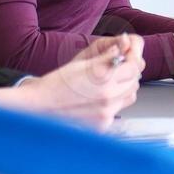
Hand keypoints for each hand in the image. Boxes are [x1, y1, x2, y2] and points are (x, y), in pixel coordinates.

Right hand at [0, 34, 143, 127]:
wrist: (39, 107)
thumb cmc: (56, 84)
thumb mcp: (82, 64)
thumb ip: (106, 57)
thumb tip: (123, 47)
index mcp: (104, 79)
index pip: (135, 67)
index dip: (133, 60)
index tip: (129, 56)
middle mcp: (108, 98)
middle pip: (134, 83)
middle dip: (129, 74)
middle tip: (118, 68)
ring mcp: (106, 114)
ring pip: (129, 98)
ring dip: (124, 89)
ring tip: (108, 84)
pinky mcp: (102, 126)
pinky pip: (117, 111)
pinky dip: (113, 104)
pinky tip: (97, 100)